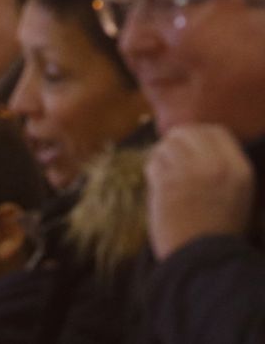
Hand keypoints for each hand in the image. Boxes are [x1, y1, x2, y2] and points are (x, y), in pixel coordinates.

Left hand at [145, 123, 256, 258]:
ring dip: (161, 157)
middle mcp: (216, 164)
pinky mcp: (166, 181)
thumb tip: (196, 144)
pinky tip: (158, 187)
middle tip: (172, 157)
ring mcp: (189, 171)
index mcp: (239, 168)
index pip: (216, 131)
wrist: (204, 259)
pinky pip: (152, 164)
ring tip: (166, 175)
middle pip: (187, 132)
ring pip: (165, 145)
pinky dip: (152, 172)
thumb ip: (220, 168)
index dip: (199, 134)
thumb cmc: (220, 231)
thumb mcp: (235, 195)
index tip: (191, 144)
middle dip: (176, 142)